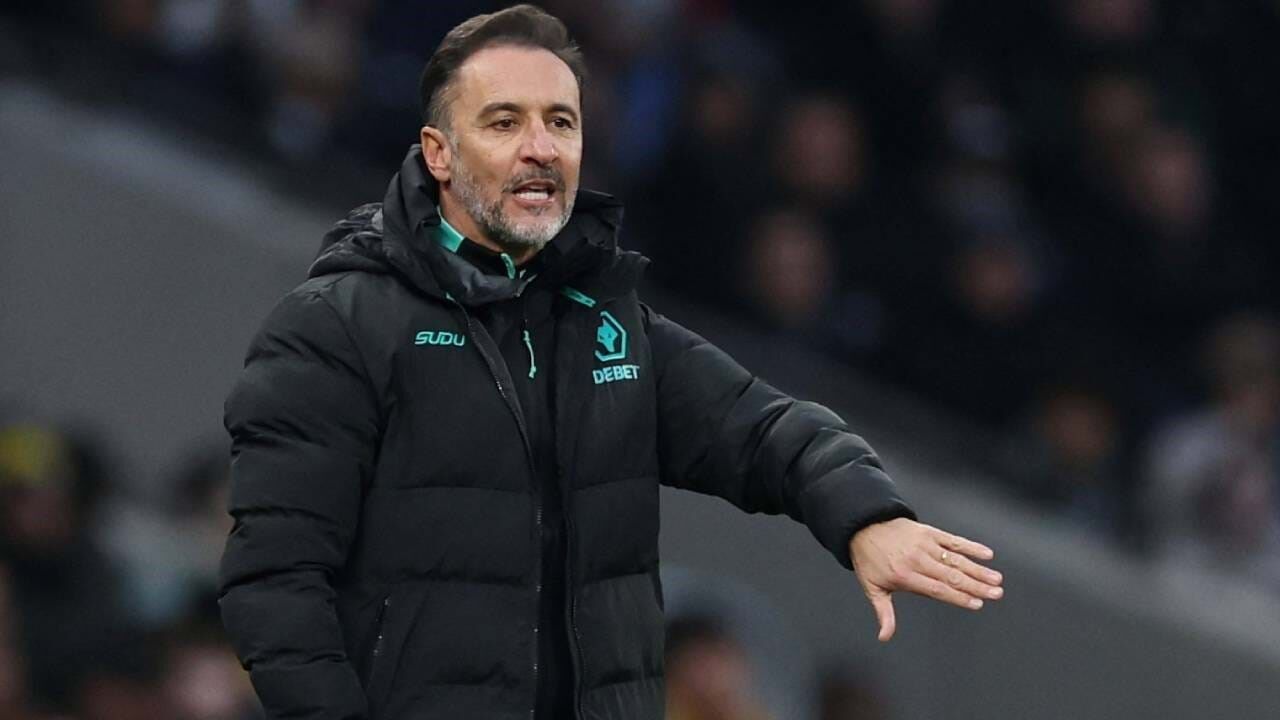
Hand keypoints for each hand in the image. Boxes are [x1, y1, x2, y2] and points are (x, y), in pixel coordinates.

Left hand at [848, 517, 1002, 641]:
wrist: (864, 526)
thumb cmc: (870, 559)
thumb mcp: (872, 588)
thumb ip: (884, 613)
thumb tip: (885, 636)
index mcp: (904, 576)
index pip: (937, 589)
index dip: (958, 597)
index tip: (977, 603)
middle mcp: (917, 560)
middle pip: (951, 575)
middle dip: (976, 586)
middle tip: (996, 593)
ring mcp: (925, 545)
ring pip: (956, 560)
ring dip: (978, 570)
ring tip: (996, 579)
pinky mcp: (929, 532)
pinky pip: (953, 540)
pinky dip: (970, 547)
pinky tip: (986, 554)